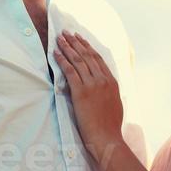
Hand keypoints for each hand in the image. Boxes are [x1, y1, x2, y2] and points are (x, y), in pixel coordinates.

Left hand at [54, 30, 125, 161]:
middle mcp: (103, 79)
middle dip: (76, 42)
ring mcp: (93, 84)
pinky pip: (70, 71)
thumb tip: (105, 86)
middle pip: (87, 55)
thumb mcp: (115, 103)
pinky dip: (62, 60)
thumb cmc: (110, 126)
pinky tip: (56, 53)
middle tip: (66, 33)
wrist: (106, 137)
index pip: (98, 58)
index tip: (80, 39)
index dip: (88, 47)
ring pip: (78, 60)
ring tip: (60, 38)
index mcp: (112, 81)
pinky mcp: (81, 91)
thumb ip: (110, 91)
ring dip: (67, 47)